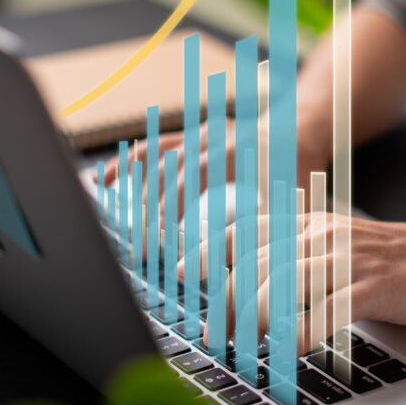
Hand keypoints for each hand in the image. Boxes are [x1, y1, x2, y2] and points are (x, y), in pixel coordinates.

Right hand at [98, 116, 330, 226]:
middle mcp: (213, 136)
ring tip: (114, 213)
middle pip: (168, 169)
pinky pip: (154, 146)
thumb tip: (253, 272)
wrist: (300, 132)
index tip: (154, 233)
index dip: (170, 205)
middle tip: (138, 243)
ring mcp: (199, 132)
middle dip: (148, 207)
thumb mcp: (288, 202)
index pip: (192, 178)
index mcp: (235, 150)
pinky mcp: (191, 134)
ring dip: (130, 183)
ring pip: (155, 153)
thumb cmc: (295, 172)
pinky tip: (105, 178)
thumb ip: (269, 231)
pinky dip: (129, 162)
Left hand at [188, 216, 405, 352]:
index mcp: (310, 225)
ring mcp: (347, 261)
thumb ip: (298, 259)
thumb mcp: (338, 247)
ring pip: (284, 288)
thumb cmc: (392, 261)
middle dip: (227, 305)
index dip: (211, 253)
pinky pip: (327, 311)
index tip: (183, 273)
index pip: (248, 235)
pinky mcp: (372, 287)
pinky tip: (292, 350)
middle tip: (214, 336)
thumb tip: (253, 285)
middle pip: (258, 268)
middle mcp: (323, 237)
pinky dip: (303, 333)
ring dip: (256, 323)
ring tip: (243, 349)